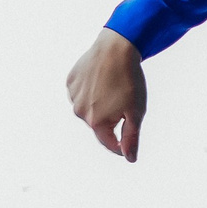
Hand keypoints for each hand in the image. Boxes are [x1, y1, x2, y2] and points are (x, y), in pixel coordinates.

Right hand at [67, 28, 146, 160]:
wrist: (116, 49)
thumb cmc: (130, 81)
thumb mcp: (136, 112)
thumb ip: (131, 137)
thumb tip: (129, 158)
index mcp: (96, 122)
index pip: (109, 143)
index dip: (122, 144)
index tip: (130, 141)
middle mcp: (80, 112)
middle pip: (99, 124)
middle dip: (113, 118)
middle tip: (126, 101)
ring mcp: (73, 96)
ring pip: (89, 107)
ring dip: (101, 103)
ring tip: (114, 88)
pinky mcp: (70, 82)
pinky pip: (82, 92)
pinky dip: (92, 89)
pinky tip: (102, 78)